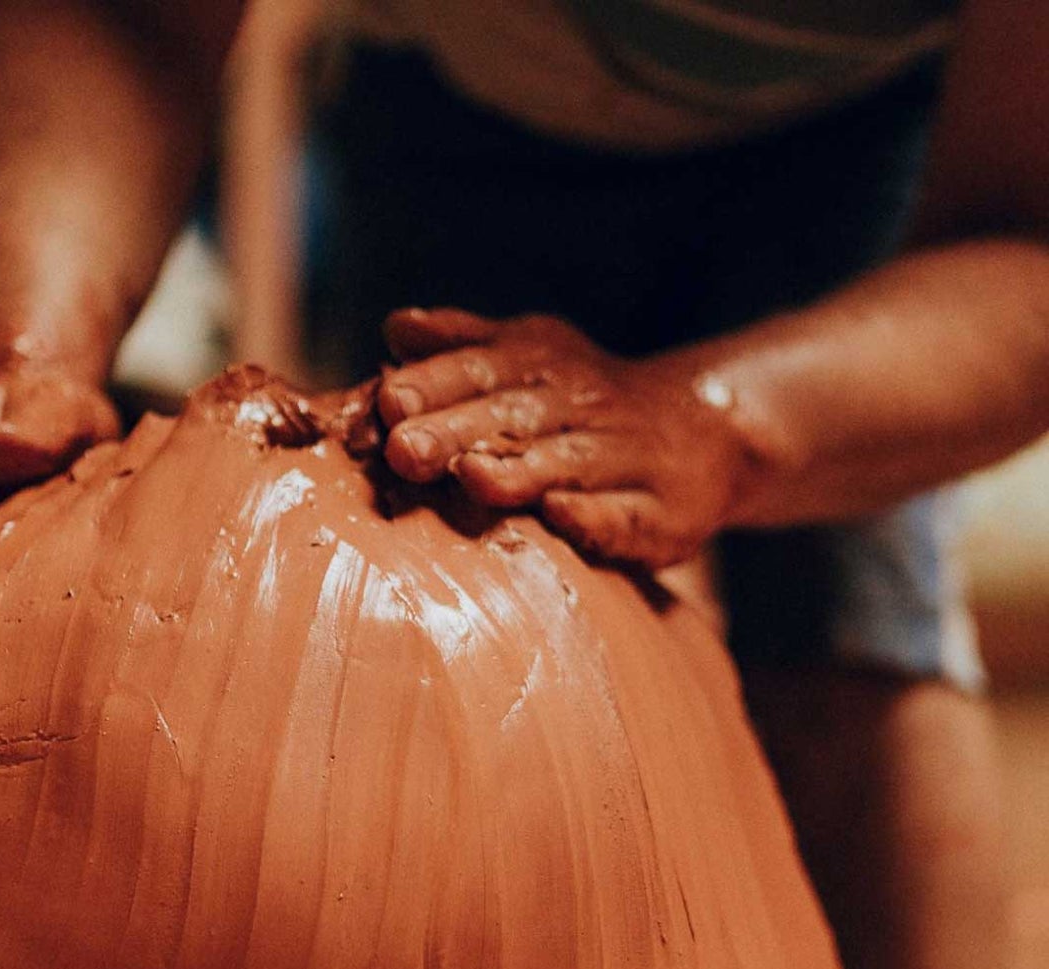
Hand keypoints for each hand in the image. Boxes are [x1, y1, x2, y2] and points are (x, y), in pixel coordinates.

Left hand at [377, 308, 753, 569]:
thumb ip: (462, 346)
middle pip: (515, 417)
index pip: (481, 370)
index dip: (435, 385)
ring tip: (474, 478)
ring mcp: (625, 459)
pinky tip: (560, 515)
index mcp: (539, 367)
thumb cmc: (582, 402)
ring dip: (519, 472)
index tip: (387, 402)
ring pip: (567, 463)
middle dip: (459, 431)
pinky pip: (627, 515)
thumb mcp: (528, 357)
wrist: (708, 433)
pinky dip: (595, 515)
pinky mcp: (663, 514)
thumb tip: (396, 326)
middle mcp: (581, 407)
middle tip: (405, 451)